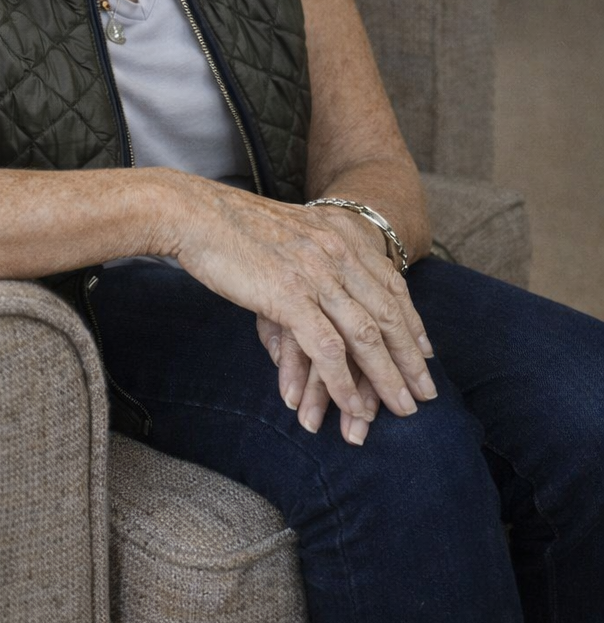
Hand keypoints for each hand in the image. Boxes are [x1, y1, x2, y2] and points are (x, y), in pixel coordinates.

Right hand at [169, 181, 435, 428]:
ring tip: (401, 409)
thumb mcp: (288, 232)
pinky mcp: (289, 296)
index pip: (391, 283)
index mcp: (338, 233)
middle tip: (427, 393)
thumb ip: (311, 256)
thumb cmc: (231, 226)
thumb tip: (318, 293)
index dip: (412, 321)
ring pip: (365, 335)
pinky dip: (343, 383)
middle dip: (410, 358)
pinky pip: (327, 349)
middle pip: (387, 312)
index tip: (426, 352)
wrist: (195, 213)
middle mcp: (336, 251)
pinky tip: (350, 407)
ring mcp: (315, 273)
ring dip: (386, 378)